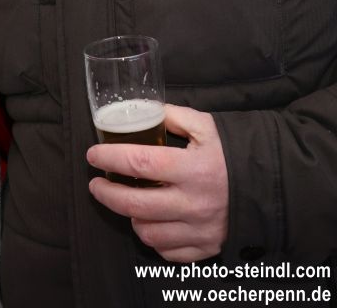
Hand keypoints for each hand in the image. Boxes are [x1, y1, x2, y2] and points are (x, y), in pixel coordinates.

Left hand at [87, 104, 228, 262]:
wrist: (269, 187)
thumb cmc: (232, 153)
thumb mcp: (206, 126)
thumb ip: (173, 116)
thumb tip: (142, 111)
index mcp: (192, 168)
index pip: (140, 163)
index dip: (110, 158)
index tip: (93, 155)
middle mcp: (193, 203)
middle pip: (135, 204)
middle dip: (106, 194)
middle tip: (96, 185)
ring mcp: (199, 230)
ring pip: (147, 232)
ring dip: (130, 217)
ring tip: (128, 202)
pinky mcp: (205, 248)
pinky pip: (166, 252)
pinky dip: (153, 238)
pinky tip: (152, 221)